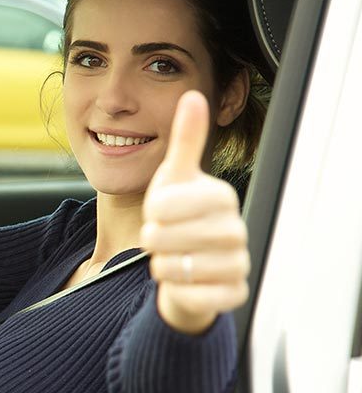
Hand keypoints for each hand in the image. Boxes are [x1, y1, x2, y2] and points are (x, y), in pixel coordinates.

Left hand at [140, 91, 249, 334]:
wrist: (185, 263)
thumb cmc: (178, 217)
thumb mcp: (174, 178)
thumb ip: (185, 140)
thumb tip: (192, 96)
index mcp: (222, 197)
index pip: (168, 205)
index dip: (154, 212)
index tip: (158, 212)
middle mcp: (236, 230)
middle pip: (169, 238)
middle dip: (154, 240)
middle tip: (159, 237)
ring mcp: (238, 263)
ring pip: (178, 269)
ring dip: (162, 265)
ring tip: (170, 257)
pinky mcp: (233, 294)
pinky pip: (196, 297)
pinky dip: (178, 291)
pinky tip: (181, 281)